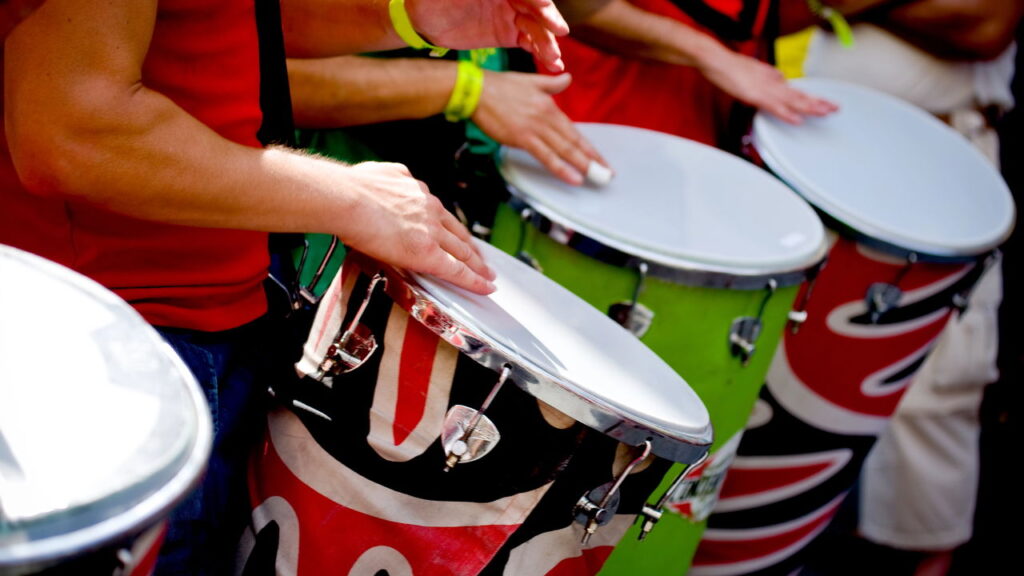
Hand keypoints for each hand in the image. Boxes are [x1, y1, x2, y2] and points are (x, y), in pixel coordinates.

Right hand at [340, 161, 496, 293]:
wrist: (347, 199)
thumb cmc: (353, 188)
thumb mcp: (382, 172)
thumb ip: (396, 178)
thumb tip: (397, 178)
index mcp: (418, 192)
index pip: (442, 215)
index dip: (453, 228)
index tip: (459, 237)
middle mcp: (430, 210)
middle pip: (458, 233)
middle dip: (471, 248)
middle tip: (482, 259)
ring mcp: (431, 232)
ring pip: (462, 251)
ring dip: (477, 264)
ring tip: (487, 275)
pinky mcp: (428, 253)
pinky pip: (457, 270)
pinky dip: (474, 280)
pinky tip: (485, 287)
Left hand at [407, 0, 569, 71]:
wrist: (426, 18)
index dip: (538, 0)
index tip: (545, 8)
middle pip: (538, 9)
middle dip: (549, 21)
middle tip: (559, 31)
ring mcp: (513, 16)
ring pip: (536, 28)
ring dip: (548, 43)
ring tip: (555, 60)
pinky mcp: (509, 35)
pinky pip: (529, 42)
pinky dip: (541, 52)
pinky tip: (552, 64)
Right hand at [472, 71, 609, 184]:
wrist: (478, 90)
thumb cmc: (500, 86)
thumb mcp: (531, 80)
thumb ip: (552, 83)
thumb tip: (568, 78)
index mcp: (550, 106)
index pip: (574, 131)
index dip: (590, 148)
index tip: (602, 160)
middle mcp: (547, 118)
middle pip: (574, 142)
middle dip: (593, 160)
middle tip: (608, 174)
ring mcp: (536, 129)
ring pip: (564, 150)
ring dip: (583, 166)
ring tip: (598, 178)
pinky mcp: (523, 138)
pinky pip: (546, 157)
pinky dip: (562, 168)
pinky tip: (574, 178)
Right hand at [699, 48, 837, 123]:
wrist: (718, 61)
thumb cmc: (732, 67)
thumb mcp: (755, 70)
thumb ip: (770, 75)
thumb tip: (781, 78)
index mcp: (773, 79)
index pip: (797, 90)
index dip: (812, 97)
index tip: (825, 102)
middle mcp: (773, 84)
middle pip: (800, 95)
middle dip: (818, 103)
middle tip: (835, 108)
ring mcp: (766, 90)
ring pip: (792, 101)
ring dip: (809, 108)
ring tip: (824, 113)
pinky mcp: (756, 96)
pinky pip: (775, 108)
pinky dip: (787, 114)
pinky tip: (798, 120)